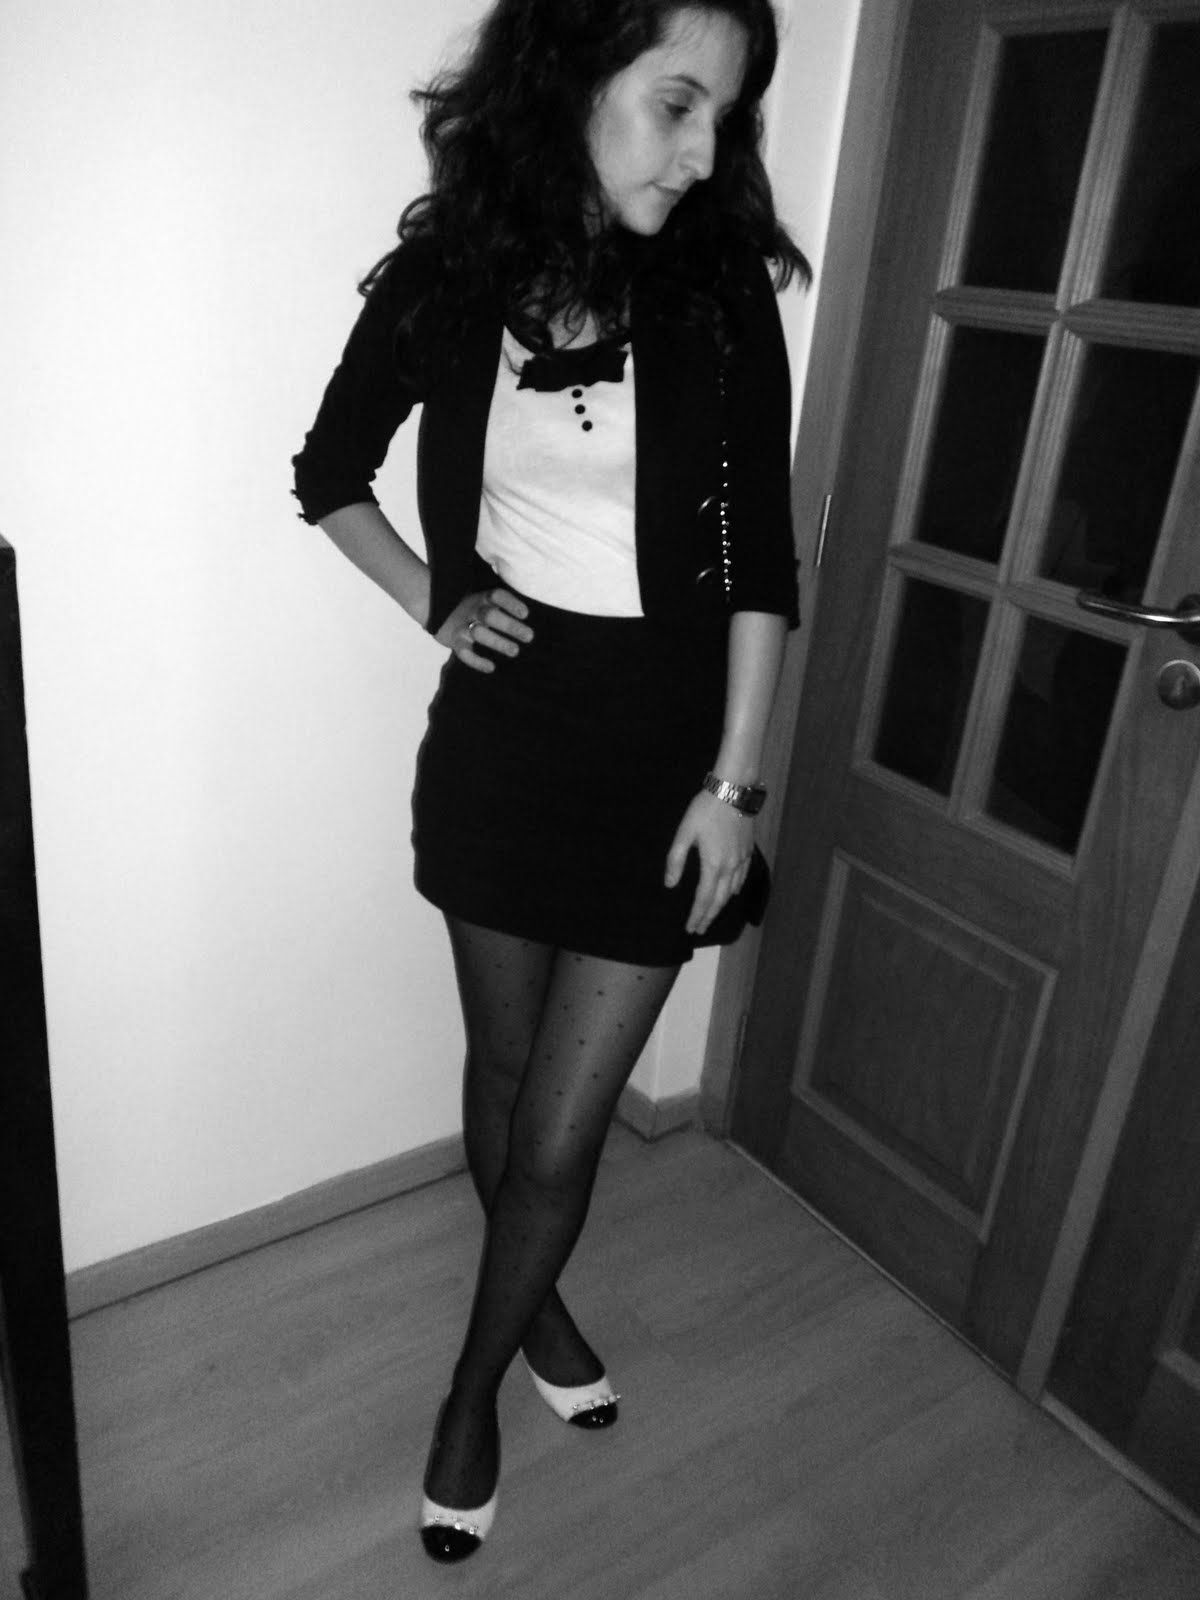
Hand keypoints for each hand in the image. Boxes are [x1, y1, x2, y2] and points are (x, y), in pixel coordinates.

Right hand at [436, 588, 533, 672]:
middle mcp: (473, 610)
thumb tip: (528, 608)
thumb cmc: (473, 608)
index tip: (525, 614)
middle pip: (490, 615)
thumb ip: (501, 603)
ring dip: (497, 642)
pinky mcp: (454, 641)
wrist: (436, 609)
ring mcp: (462, 625)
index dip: (511, 604)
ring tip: (515, 651)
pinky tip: (491, 667)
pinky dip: (476, 661)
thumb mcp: (484, 600)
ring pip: (479, 633)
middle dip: (510, 626)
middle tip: (529, 636)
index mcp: (483, 598)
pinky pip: (464, 652)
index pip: (497, 596)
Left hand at [664, 790, 753, 935]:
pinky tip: (731, 893)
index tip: (690, 928)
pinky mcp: (748, 852)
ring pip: (732, 892)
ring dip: (720, 906)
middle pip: (719, 900)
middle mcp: (730, 867)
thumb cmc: (705, 810)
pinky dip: (735, 891)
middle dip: (708, 917)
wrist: (733, 791)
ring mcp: (741, 860)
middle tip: (699, 929)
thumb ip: (676, 860)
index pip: (703, 899)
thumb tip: (670, 884)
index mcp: (712, 865)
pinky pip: (742, 879)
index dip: (697, 915)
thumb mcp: (684, 833)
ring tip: (711, 915)